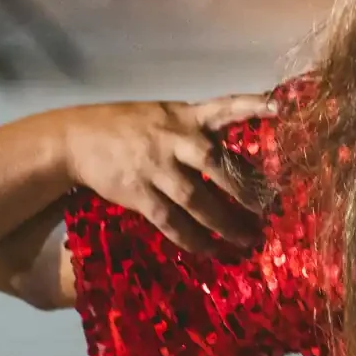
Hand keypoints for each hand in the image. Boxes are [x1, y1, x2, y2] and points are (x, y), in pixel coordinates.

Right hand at [60, 94, 274, 252]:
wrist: (76, 139)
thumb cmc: (128, 126)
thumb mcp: (165, 115)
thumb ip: (197, 129)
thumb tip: (234, 157)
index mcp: (186, 115)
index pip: (226, 106)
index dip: (252, 105)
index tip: (279, 107)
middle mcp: (176, 139)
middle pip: (218, 164)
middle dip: (245, 188)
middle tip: (270, 207)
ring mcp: (157, 167)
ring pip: (197, 199)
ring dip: (224, 222)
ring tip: (247, 239)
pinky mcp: (138, 193)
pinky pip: (170, 220)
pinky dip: (192, 238)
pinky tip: (209, 250)